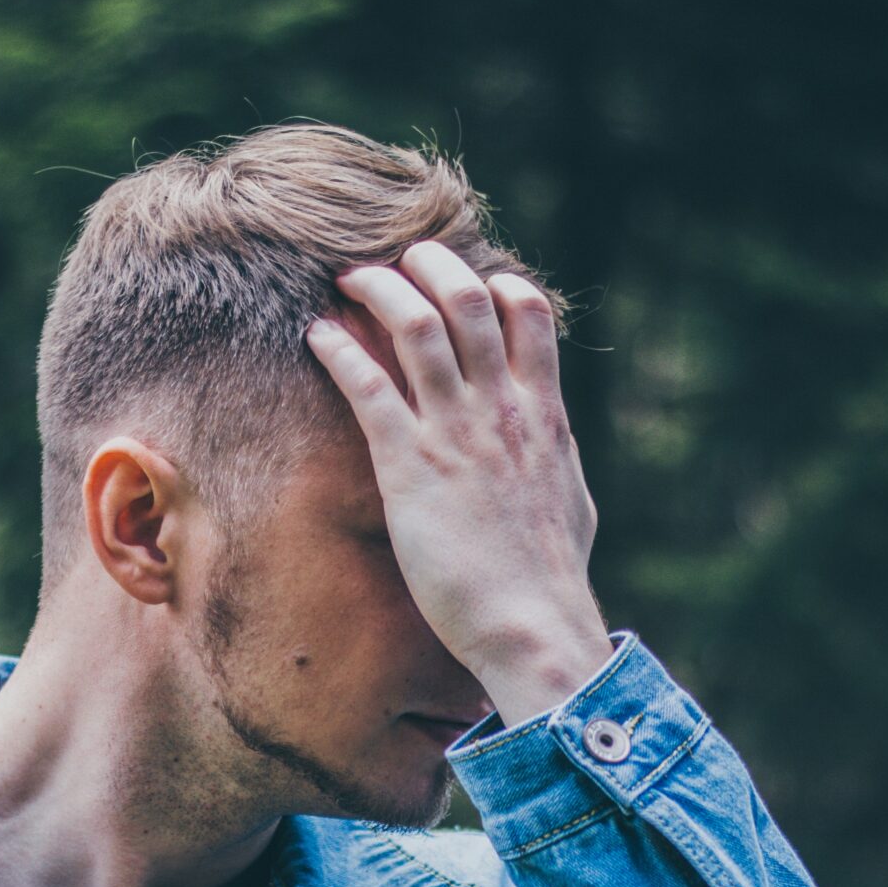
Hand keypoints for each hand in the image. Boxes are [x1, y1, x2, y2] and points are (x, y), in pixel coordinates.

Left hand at [306, 240, 613, 727]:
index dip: (492, 281)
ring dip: (379, 290)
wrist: (533, 626)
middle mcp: (503, 409)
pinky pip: (369, 386)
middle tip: (397, 260)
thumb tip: (553, 449)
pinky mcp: (412, 468)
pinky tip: (317, 336)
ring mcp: (457, 433)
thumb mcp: (571, 501)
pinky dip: (340, 350)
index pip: (527, 312)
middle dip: (429, 264)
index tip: (465, 280)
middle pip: (468, 298)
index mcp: (544, 414)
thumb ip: (555, 459)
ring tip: (349, 279)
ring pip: (417, 324)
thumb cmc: (550, 579)